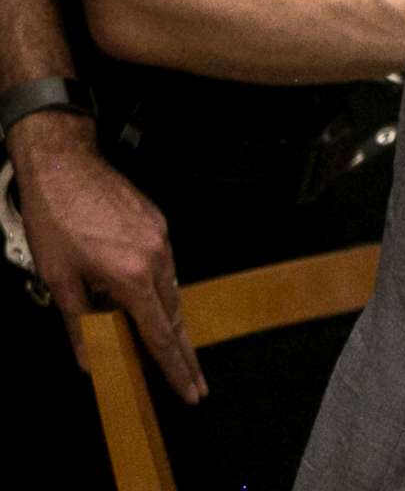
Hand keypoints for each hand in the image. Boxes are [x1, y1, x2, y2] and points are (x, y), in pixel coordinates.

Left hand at [7, 110, 204, 399]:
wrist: (66, 167)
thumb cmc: (54, 222)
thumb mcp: (56, 277)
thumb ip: (76, 322)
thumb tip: (88, 359)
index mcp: (130, 277)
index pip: (160, 333)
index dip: (175, 367)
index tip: (191, 391)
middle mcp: (156, 258)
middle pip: (175, 316)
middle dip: (183, 353)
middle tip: (195, 384)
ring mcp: (162, 238)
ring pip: (172, 290)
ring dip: (169, 320)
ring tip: (167, 347)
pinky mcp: (160, 223)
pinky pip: (167, 266)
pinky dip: (160, 289)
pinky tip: (147, 298)